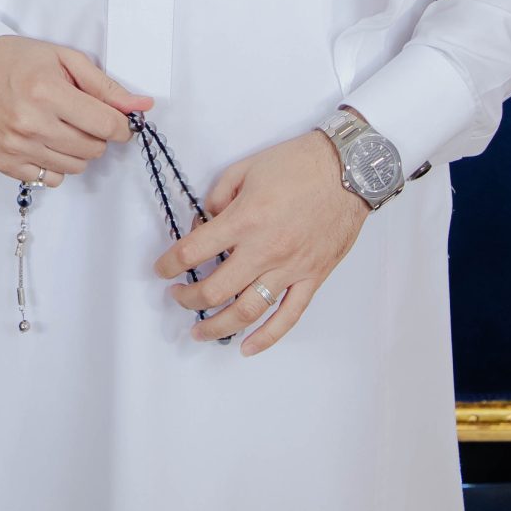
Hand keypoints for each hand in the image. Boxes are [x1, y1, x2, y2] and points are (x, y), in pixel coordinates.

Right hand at [0, 35, 149, 182]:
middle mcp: (30, 123)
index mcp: (47, 92)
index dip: (121, 124)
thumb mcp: (65, 59)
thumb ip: (105, 86)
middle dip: (97, 133)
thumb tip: (142, 106)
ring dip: (77, 149)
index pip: (107, 125)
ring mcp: (15, 147)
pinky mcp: (5, 163)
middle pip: (94, 149)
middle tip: (81, 115)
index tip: (119, 119)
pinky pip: (51, 179)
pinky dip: (55, 162)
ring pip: (76, 166)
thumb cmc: (16, 60)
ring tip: (61, 126)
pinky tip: (45, 140)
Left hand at [154, 131, 366, 354]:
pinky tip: (247, 347)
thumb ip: (217, 197)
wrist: (349, 169)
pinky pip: (288, 317)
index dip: (170, 264)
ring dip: (217, 326)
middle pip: (215, 290)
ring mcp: (290, 269)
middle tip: (177, 297)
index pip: (194, 252)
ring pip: (247, 312)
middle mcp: (264, 250)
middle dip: (188, 299)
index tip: (161, 269)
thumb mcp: (245, 168)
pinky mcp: (312, 278)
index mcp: (244, 220)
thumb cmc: (299, 163)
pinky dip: (266, 337)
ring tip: (200, 331)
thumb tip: (203, 223)